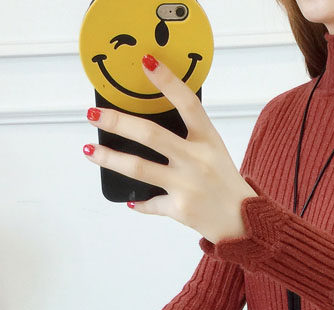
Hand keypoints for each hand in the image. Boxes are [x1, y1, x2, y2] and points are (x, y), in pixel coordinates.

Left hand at [82, 52, 257, 243]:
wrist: (243, 222)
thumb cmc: (224, 183)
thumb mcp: (214, 151)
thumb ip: (189, 136)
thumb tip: (147, 124)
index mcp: (208, 140)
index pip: (188, 103)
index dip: (167, 81)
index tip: (146, 62)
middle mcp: (197, 160)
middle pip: (151, 135)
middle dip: (117, 122)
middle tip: (94, 115)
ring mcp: (187, 185)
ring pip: (138, 168)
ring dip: (109, 158)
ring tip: (90, 151)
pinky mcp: (179, 209)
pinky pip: (150, 203)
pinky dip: (138, 202)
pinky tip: (129, 198)